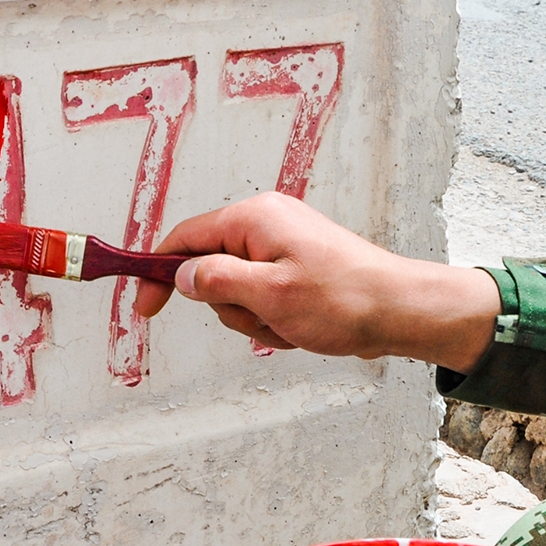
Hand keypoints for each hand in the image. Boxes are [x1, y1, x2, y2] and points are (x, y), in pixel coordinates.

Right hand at [135, 191, 500, 373]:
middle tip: (268, 317)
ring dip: (259, 321)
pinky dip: (277, 321)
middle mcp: (267, 225)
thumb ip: (217, 281)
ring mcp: (283, 248)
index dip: (159, 273)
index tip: (145, 307)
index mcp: (255, 218)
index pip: (185, 238)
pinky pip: (265, 301)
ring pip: (239, 295)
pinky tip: (306, 327)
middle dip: (233, 308)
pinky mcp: (297, 270)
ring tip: (294, 324)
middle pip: (211, 272)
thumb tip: (183, 275)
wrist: (401, 311)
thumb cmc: (345, 299)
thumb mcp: (269, 295)